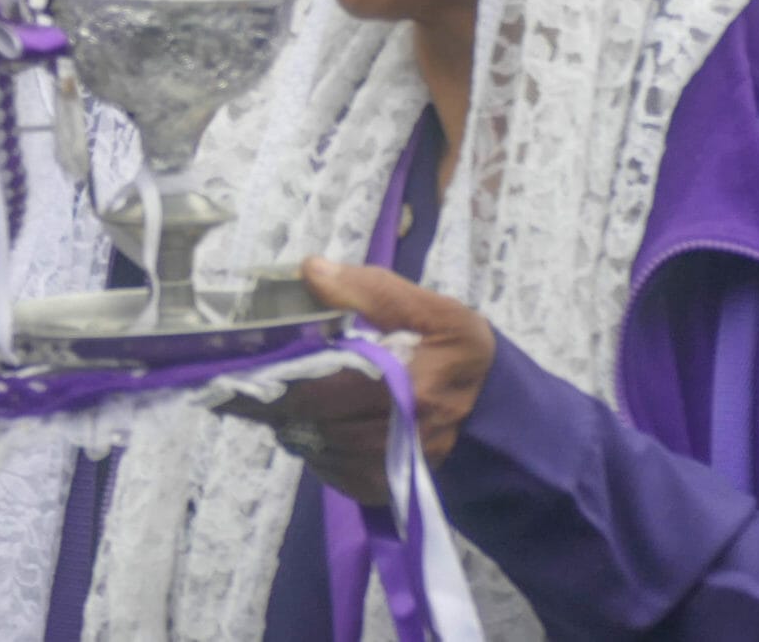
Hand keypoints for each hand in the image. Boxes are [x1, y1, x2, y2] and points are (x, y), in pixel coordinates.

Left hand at [224, 257, 496, 503]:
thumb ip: (370, 289)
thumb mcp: (430, 308)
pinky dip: (317, 453)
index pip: (328, 388)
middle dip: (286, 402)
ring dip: (298, 427)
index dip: (289, 378)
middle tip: (264, 381)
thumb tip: (312, 270)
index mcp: (412, 387)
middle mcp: (402, 435)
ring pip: (321, 451)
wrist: (496, 403)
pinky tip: (317, 429)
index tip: (262, 364)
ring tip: (287, 402)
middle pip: (319, 422)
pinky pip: (335, 475)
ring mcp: (393, 468)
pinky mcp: (388, 487)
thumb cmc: (457, 348)